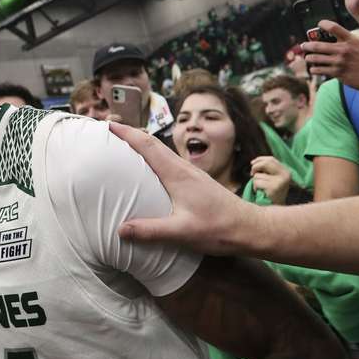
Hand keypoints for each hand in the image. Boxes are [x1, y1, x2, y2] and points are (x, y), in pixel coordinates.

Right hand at [110, 123, 256, 254]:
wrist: (250, 228)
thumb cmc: (220, 228)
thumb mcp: (183, 232)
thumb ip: (151, 231)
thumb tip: (120, 229)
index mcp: (177, 174)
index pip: (147, 146)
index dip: (127, 134)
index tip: (108, 125)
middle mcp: (184, 168)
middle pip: (153, 143)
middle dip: (130, 134)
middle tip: (110, 131)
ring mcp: (191, 173)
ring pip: (162, 151)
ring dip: (142, 144)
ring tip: (124, 147)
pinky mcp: (196, 181)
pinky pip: (169, 161)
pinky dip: (154, 157)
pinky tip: (150, 169)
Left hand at [249, 156, 291, 204]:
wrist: (276, 210)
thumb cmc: (272, 193)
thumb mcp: (273, 178)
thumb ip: (267, 169)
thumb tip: (253, 162)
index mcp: (286, 171)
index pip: (271, 159)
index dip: (259, 159)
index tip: (252, 163)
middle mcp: (285, 175)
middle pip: (266, 163)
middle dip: (255, 167)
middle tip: (252, 174)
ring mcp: (280, 182)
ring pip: (258, 175)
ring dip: (255, 181)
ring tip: (261, 188)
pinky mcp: (273, 189)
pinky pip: (256, 183)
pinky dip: (255, 187)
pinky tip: (261, 193)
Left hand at [301, 21, 358, 93]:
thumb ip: (350, 40)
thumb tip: (338, 37)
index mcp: (351, 40)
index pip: (333, 27)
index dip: (323, 24)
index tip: (319, 24)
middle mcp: (344, 50)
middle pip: (318, 45)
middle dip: (307, 45)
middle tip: (303, 46)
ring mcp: (339, 62)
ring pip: (316, 58)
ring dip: (309, 58)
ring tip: (307, 58)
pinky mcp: (338, 74)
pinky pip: (320, 70)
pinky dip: (314, 69)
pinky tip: (314, 69)